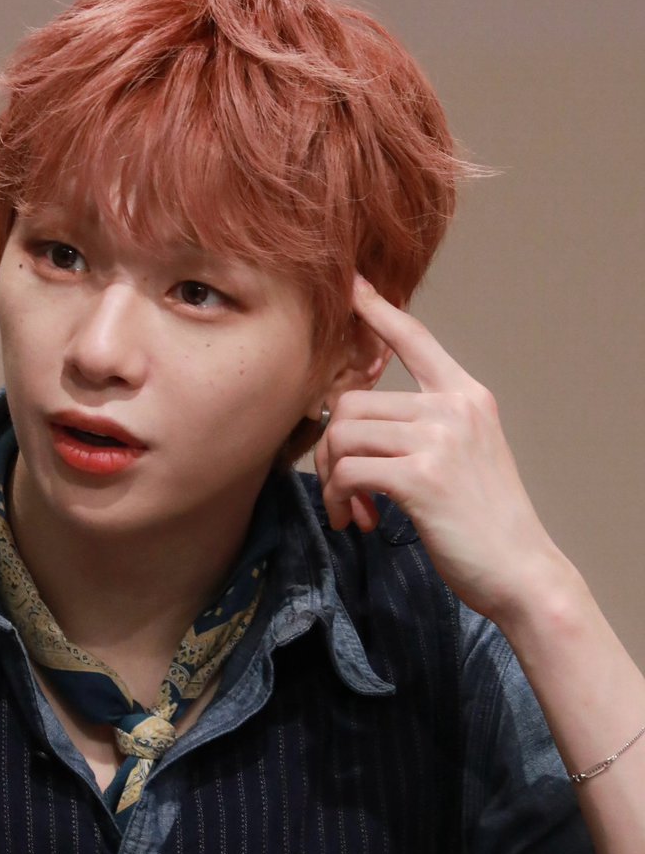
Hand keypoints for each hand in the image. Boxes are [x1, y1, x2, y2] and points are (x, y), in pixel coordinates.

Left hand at [315, 275, 564, 621]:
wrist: (521, 569)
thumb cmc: (486, 520)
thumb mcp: (468, 453)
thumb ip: (426, 426)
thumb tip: (357, 421)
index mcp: (467, 396)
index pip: (416, 339)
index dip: (378, 310)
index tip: (351, 284)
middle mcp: (453, 408)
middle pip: (352, 403)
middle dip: (333, 451)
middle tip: (345, 491)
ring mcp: (438, 440)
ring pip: (343, 436)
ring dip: (333, 480)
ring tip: (352, 510)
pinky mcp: (420, 478)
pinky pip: (348, 472)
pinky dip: (339, 500)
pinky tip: (358, 522)